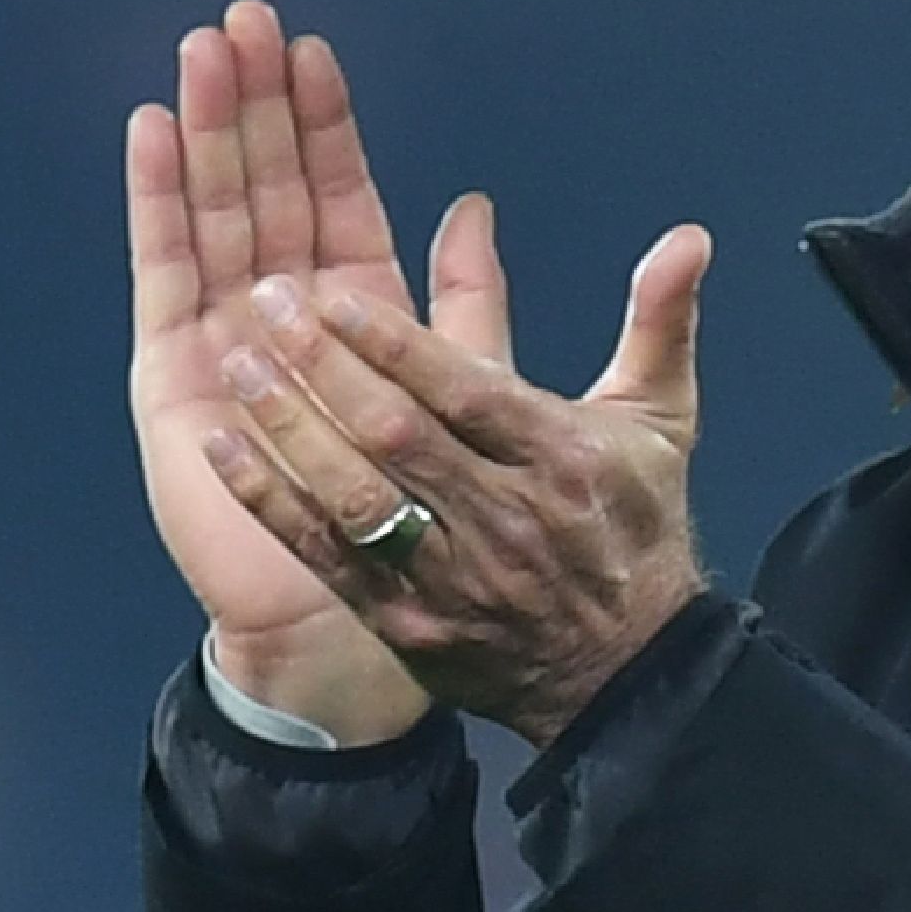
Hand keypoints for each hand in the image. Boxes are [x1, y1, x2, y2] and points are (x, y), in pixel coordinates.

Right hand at [123, 0, 496, 745]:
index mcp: (359, 315)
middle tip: (245, 16)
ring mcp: (223, 341)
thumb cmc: (435, 527)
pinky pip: (167, 273)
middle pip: (267, 188)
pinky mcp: (175, 375)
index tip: (313, 49)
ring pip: (218, 214)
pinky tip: (153, 134)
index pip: (335, 196)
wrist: (367, 626)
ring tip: (202, 51)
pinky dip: (160, 203)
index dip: (324, 127)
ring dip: (208, 132)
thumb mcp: (487, 402)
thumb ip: (478, 308)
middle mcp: (283, 318)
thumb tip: (478, 204)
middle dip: (256, 105)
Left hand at [203, 219, 717, 747]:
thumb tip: (687, 236)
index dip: (396, 345)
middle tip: (265, 303)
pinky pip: (325, 555)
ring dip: (289, 429)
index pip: (467, 393)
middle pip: (399, 438)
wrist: (624, 675)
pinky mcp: (404, 620)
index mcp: (560, 458)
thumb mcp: (660, 421)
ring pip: (355, 497)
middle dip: (325, 368)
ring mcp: (447, 576)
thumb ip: (659, 322)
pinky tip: (223, 450)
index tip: (333, 296)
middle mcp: (502, 516)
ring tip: (236, 364)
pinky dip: (272, 502)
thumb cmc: (632, 530)